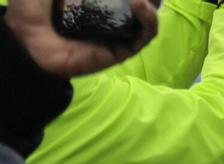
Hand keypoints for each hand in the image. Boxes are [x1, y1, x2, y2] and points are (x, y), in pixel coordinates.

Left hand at [6, 0, 158, 77]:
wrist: (25, 41)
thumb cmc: (32, 10)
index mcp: (94, 1)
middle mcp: (109, 16)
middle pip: (141, 4)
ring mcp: (117, 34)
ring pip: (147, 19)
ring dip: (152, 4)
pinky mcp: (121, 51)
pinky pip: (143, 37)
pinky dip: (149, 21)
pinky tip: (141, 5)